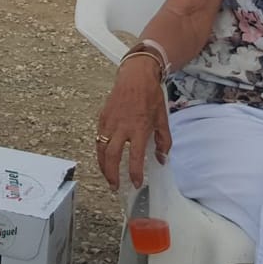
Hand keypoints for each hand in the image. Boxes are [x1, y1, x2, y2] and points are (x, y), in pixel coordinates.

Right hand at [95, 56, 169, 188]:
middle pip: (112, 156)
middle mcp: (122, 127)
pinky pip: (98, 139)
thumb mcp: (162, 119)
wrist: (135, 77)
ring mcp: (110, 122)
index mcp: (139, 128)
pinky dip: (100, 152)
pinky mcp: (102, 118)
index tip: (136, 183)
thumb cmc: (150, 96)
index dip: (135, 173)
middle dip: (112, 174)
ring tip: (108, 177)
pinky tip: (104, 159)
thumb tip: (162, 159)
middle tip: (115, 186)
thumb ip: (164, 141)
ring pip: (101, 149)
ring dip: (103, 166)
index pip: (135, 157)